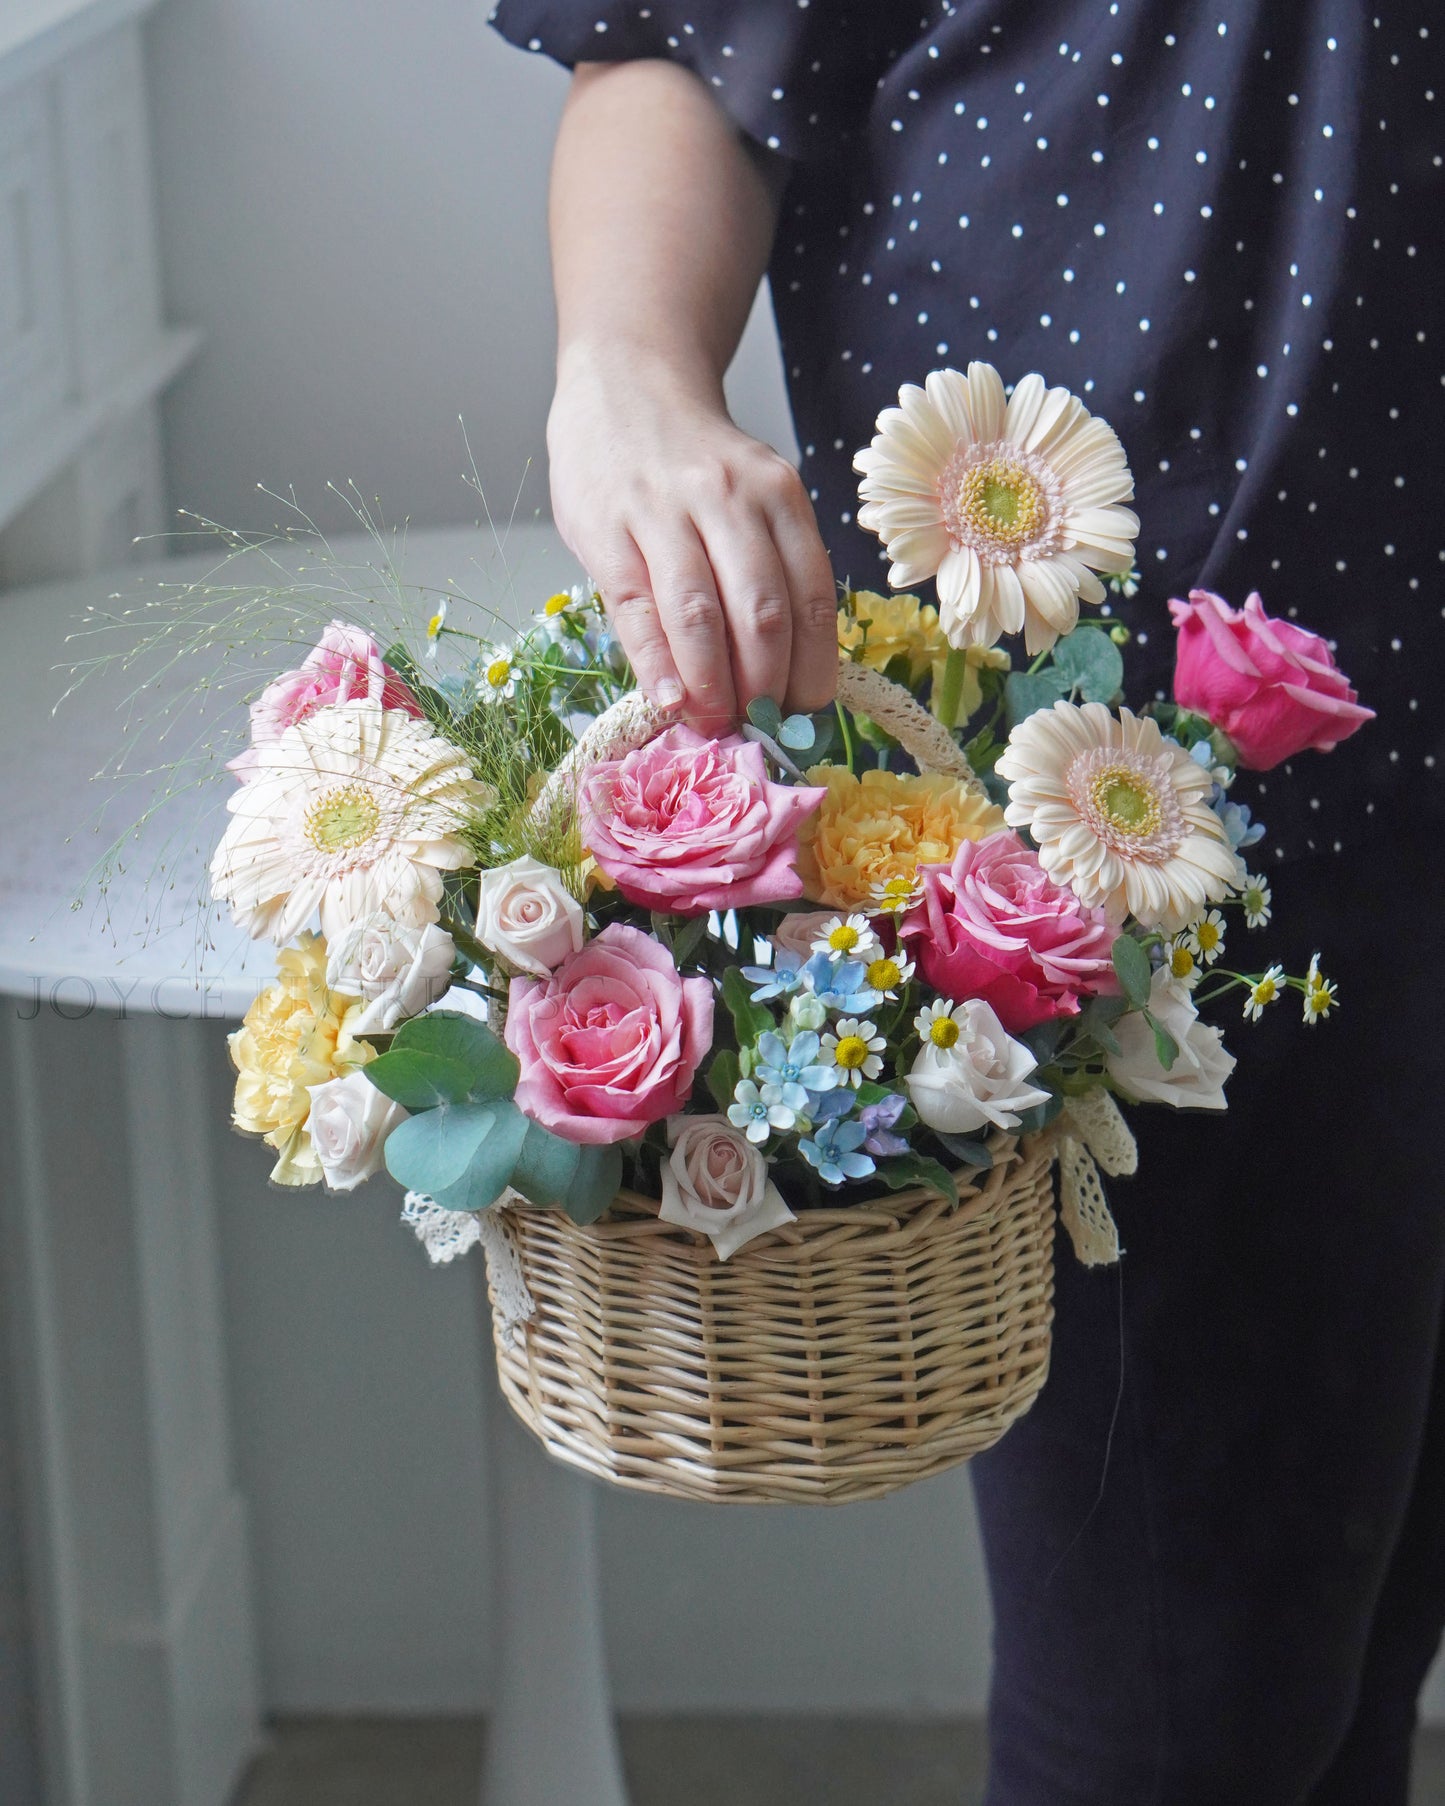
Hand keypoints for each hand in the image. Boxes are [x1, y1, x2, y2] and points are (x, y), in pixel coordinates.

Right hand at [547, 344, 838, 731]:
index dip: (813, 669)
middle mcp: (728, 498)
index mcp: (779, 495)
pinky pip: (637, 608)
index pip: (811, 597)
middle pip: (762, 612)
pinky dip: (656, 663)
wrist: (624, 385)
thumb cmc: (694, 464)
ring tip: (715, 724)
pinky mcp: (606, 528)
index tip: (804, 715)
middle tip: (759, 730)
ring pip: (700, 614)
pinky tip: (668, 701)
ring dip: (712, 684)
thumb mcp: (752, 496)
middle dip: (765, 686)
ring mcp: (663, 510)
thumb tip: (783, 677)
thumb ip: (768, 568)